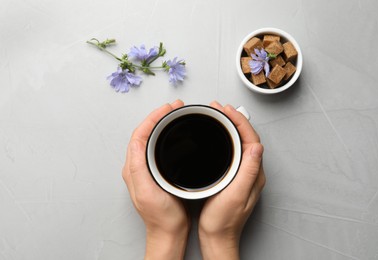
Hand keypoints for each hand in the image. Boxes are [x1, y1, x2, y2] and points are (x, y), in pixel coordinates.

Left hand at [122, 100, 189, 259]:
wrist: (169, 231)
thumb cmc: (161, 216)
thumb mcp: (147, 191)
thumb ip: (138, 167)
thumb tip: (136, 143)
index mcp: (133, 168)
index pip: (139, 134)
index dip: (153, 118)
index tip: (167, 109)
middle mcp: (137, 166)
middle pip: (145, 133)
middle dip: (158, 117)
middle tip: (173, 107)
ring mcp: (147, 169)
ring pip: (151, 138)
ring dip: (161, 124)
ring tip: (174, 114)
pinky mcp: (157, 172)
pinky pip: (158, 146)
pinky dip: (166, 135)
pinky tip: (175, 133)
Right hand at [199, 102, 265, 259]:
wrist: (217, 237)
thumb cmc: (223, 221)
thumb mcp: (235, 195)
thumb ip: (248, 171)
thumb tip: (258, 147)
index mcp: (254, 174)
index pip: (251, 140)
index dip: (240, 122)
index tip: (226, 110)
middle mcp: (251, 173)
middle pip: (247, 138)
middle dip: (235, 120)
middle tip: (220, 108)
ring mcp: (243, 175)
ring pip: (240, 143)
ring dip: (231, 127)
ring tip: (219, 116)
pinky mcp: (234, 178)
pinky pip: (234, 151)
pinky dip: (227, 139)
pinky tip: (218, 136)